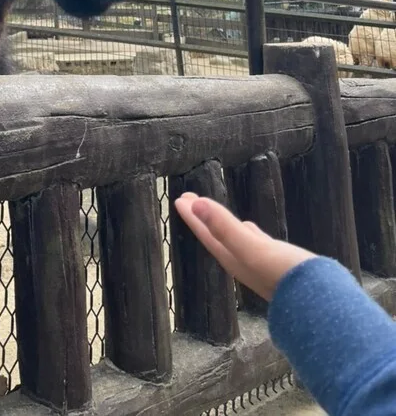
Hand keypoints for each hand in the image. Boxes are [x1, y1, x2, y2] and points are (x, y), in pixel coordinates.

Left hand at [174, 192, 315, 300]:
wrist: (325, 306)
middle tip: (189, 198)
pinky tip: (251, 229)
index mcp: (234, 260)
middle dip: (202, 218)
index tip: (180, 198)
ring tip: (214, 213)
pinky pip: (256, 244)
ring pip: (234, 240)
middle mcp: (244, 264)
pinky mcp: (280, 263)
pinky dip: (249, 234)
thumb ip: (224, 228)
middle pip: (216, 236)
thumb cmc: (287, 277)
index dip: (193, 216)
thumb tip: (194, 204)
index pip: (207, 235)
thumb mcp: (252, 249)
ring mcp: (262, 265)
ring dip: (222, 225)